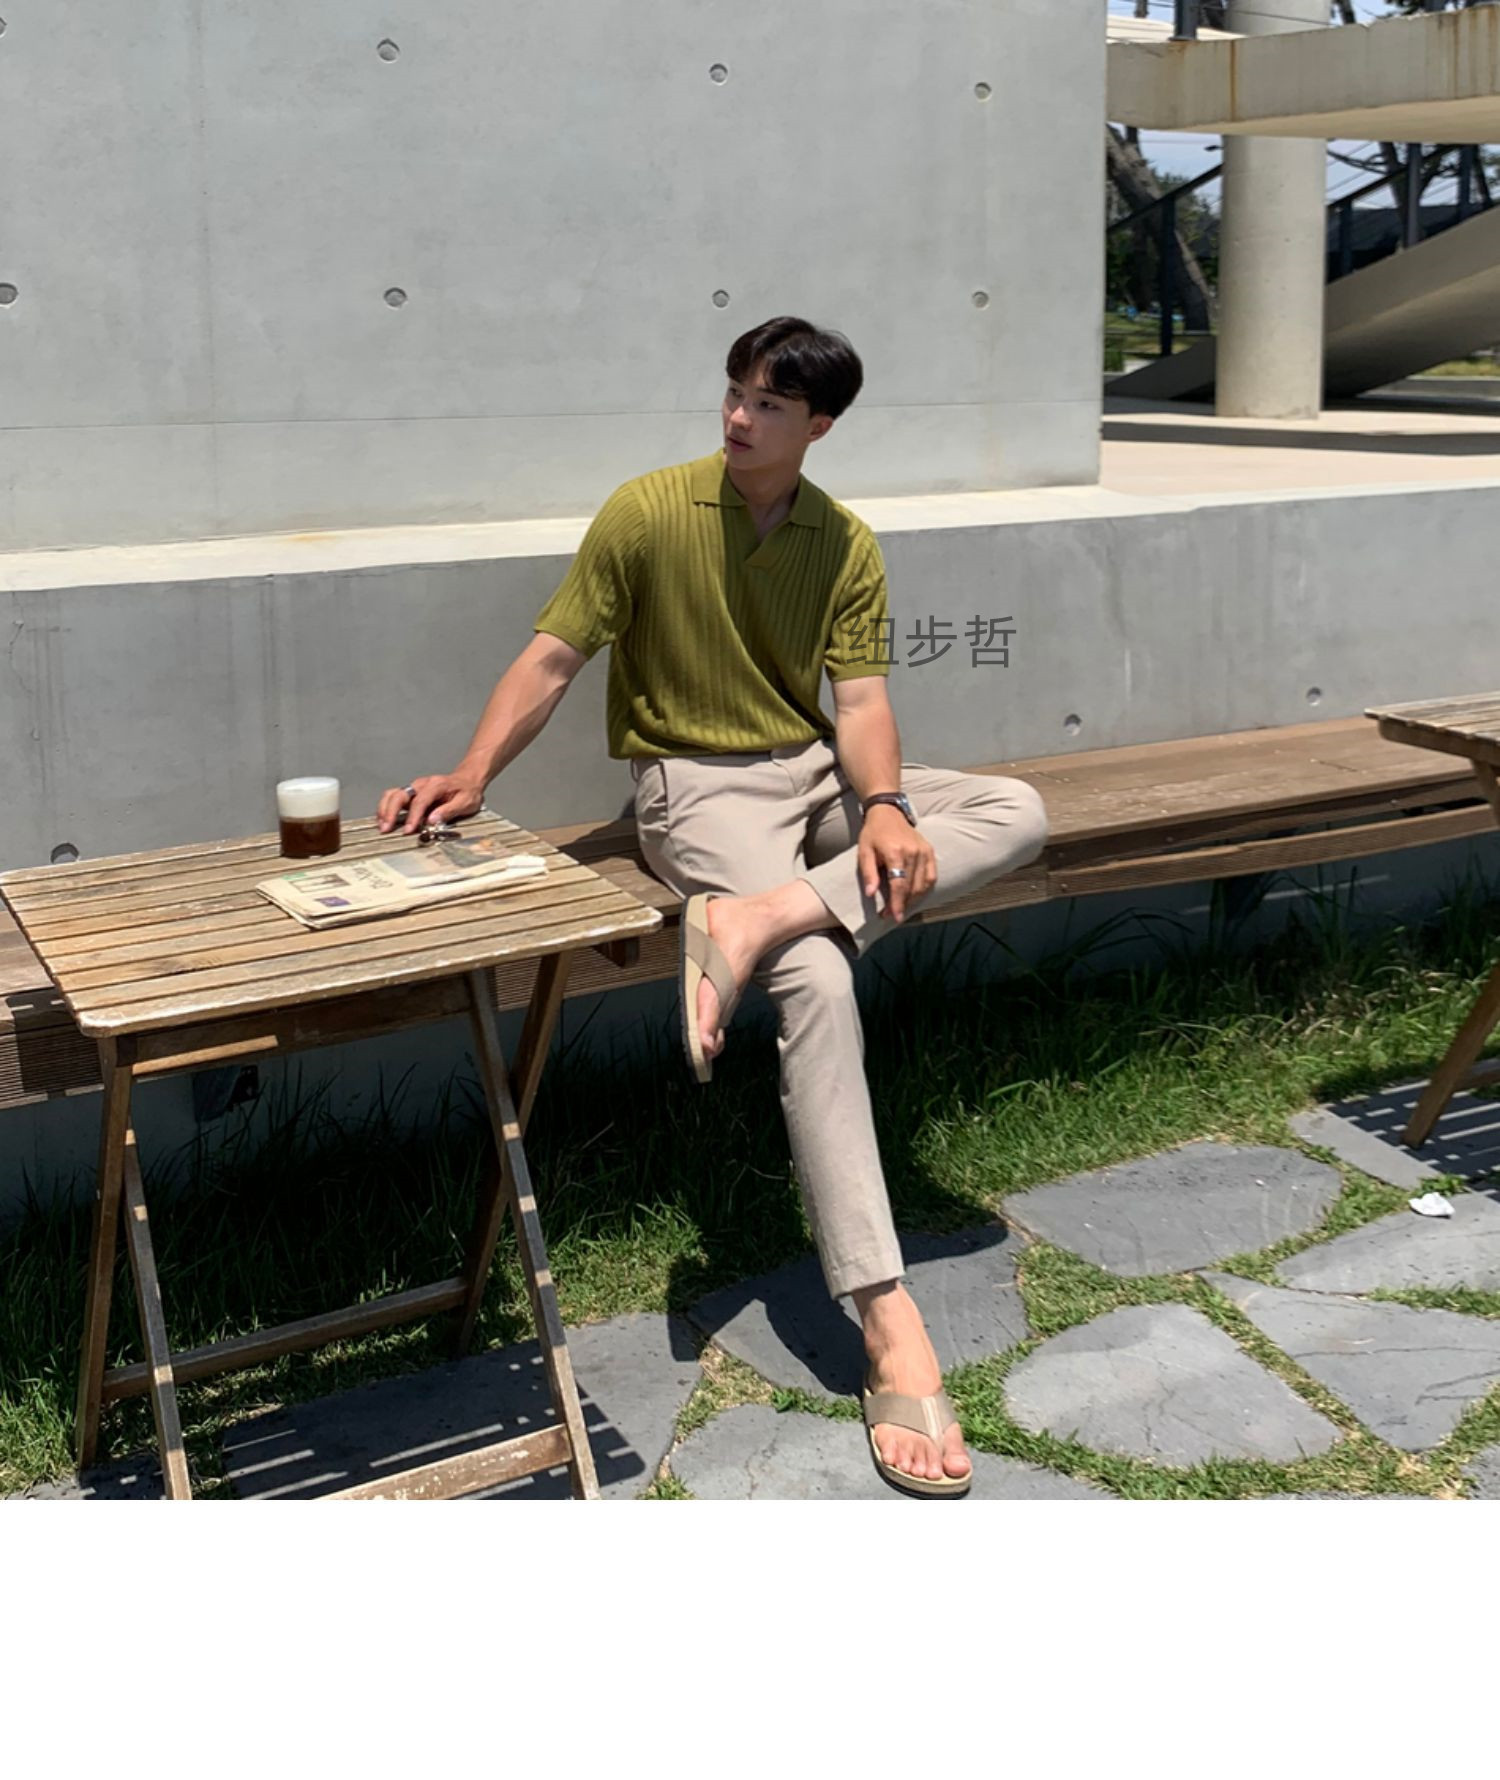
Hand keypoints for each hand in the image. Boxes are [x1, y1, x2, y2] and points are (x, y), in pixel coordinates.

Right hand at [376, 772, 483, 834]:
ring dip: (384, 809)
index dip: (413, 816)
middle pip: (399, 794)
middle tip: (386, 829)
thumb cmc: (467, 792)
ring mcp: (414, 788)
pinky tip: (384, 820)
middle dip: (390, 812)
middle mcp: (421, 785)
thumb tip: (431, 821)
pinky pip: (393, 798)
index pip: (420, 801)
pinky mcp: (411, 794)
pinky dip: (386, 808)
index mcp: (436, 785)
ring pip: (392, 794)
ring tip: (382, 826)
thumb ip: (448, 811)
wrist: (467, 780)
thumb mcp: (466, 802)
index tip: (409, 830)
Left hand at [858, 805, 936, 922]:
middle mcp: (913, 852)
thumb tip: (871, 894)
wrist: (888, 813)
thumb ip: (868, 873)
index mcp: (895, 852)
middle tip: (892, 914)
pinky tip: (915, 895)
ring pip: (923, 884)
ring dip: (913, 899)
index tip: (893, 916)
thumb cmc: (873, 834)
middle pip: (911, 887)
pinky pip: (931, 876)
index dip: (897, 903)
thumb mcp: (864, 852)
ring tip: (902, 906)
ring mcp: (924, 851)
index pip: (899, 884)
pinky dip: (924, 889)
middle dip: (902, 904)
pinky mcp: (929, 851)